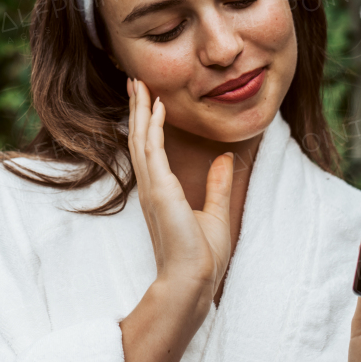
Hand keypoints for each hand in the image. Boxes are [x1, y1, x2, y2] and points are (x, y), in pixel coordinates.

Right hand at [126, 76, 234, 299]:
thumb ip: (219, 184)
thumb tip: (225, 159)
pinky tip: (155, 107)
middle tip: (135, 81)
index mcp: (162, 194)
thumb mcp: (216, 212)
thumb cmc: (202, 257)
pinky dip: (151, 127)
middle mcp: (152, 188)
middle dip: (137, 108)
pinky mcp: (160, 191)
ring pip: (141, 139)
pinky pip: (152, 151)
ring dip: (140, 110)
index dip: (147, 123)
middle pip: (139, 138)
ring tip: (139, 84)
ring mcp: (153, 188)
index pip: (150, 150)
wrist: (194, 280)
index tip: (148, 100)